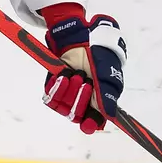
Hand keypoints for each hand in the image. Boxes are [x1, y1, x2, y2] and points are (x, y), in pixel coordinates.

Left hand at [40, 8, 125, 134]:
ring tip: (76, 74)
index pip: (93, 122)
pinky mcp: (54, 88)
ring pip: (64, 107)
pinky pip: (51, 98)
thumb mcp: (107, 74)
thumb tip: (109, 116)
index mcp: (98, 101)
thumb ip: (107, 96)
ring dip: (70, 90)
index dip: (91, 124)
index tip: (88, 124)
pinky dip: (58, 87)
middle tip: (86, 82)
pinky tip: (64, 75)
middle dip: (81, 99)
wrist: (80, 38)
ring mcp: (67, 95)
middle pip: (78, 115)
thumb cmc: (98, 55)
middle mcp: (82, 101)